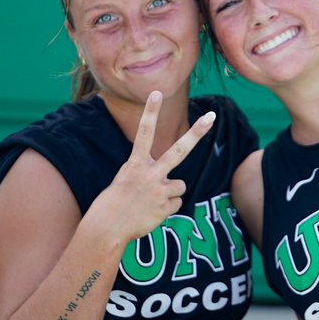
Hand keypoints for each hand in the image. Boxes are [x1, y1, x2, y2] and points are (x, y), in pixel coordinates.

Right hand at [93, 91, 214, 242]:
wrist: (107, 228)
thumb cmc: (114, 203)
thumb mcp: (127, 180)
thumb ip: (149, 175)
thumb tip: (174, 185)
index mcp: (135, 164)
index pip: (144, 132)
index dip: (150, 112)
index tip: (157, 92)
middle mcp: (150, 174)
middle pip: (179, 150)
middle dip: (196, 133)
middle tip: (211, 116)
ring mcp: (160, 190)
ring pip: (180, 185)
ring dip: (170, 193)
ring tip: (150, 201)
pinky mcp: (166, 207)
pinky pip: (176, 203)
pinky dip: (167, 208)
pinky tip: (152, 212)